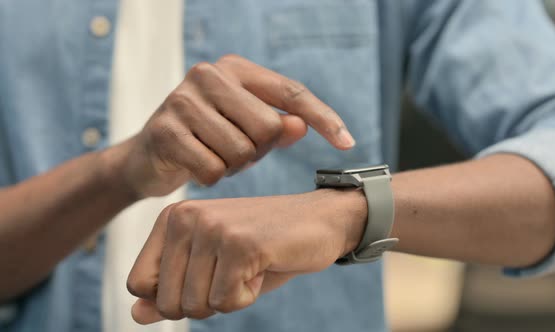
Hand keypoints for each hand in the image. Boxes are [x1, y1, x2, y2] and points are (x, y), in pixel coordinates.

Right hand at [116, 54, 354, 197]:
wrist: (147, 157)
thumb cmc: (207, 139)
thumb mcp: (247, 130)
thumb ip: (278, 126)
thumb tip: (301, 126)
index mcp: (235, 68)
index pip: (291, 92)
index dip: (323, 118)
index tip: (348, 143)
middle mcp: (209, 75)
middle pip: (269, 128)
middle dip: (259, 152)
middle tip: (235, 152)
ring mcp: (183, 100)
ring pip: (242, 152)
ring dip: (234, 166)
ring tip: (214, 156)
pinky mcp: (166, 130)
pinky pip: (213, 169)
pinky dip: (211, 177)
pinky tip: (195, 166)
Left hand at [126, 189, 366, 323]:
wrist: (319, 221)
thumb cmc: (263, 247)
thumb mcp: (212, 270)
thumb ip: (171, 290)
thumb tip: (135, 315)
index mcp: (172, 218)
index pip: (138, 284)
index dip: (173, 297)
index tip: (208, 275)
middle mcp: (185, 217)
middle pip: (166, 302)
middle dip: (204, 302)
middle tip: (234, 271)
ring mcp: (212, 228)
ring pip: (196, 304)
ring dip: (228, 298)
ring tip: (250, 264)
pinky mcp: (239, 244)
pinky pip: (226, 301)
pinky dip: (248, 296)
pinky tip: (263, 265)